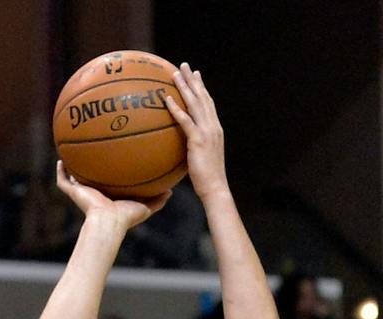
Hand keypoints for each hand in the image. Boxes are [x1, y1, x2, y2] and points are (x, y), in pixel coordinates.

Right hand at [52, 162, 168, 229]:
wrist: (108, 223)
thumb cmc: (126, 219)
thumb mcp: (146, 207)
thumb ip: (157, 200)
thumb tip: (171, 191)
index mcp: (109, 197)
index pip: (108, 183)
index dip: (109, 173)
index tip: (112, 161)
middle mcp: (94, 194)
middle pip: (90, 179)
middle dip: (89, 167)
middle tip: (91, 152)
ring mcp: (82, 193)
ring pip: (73, 178)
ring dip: (72, 167)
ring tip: (71, 152)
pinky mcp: (73, 193)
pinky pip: (63, 181)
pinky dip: (60, 171)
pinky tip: (61, 159)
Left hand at [164, 64, 227, 200]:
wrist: (215, 188)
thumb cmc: (207, 178)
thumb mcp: (202, 158)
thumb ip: (195, 146)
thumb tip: (183, 144)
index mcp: (215, 129)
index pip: (208, 103)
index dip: (202, 88)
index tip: (196, 75)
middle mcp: (213, 126)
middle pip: (202, 97)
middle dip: (193, 80)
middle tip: (184, 65)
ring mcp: (207, 132)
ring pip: (195, 104)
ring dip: (184, 87)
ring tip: (174, 74)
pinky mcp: (198, 140)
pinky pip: (185, 121)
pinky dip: (176, 108)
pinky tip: (166, 99)